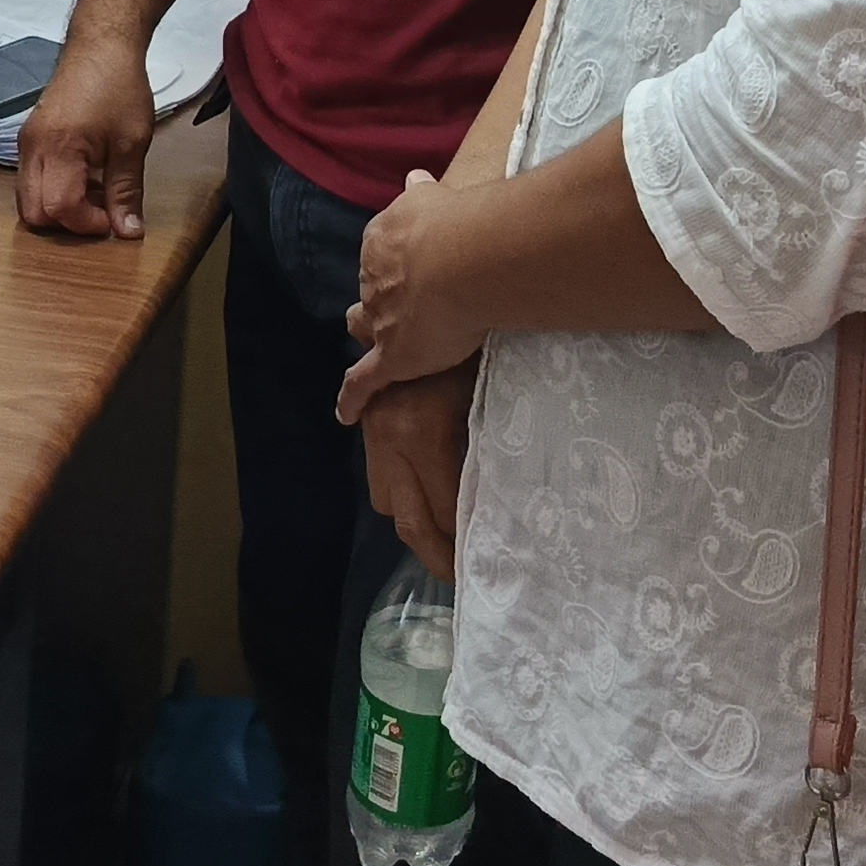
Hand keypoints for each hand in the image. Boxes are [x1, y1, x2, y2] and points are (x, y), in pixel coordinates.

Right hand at [15, 35, 154, 238]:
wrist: (101, 45)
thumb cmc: (118, 85)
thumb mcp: (132, 142)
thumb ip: (126, 191)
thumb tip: (127, 232)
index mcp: (57, 147)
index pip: (58, 208)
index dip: (87, 224)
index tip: (113, 219)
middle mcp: (32, 147)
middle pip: (33, 212)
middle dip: (67, 223)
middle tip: (101, 212)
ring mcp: (27, 143)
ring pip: (28, 198)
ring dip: (59, 208)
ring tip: (95, 192)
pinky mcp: (30, 138)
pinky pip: (31, 179)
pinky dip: (54, 190)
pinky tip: (85, 177)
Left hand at [335, 171, 487, 423]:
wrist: (459, 258)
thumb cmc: (453, 222)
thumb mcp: (430, 196)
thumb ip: (419, 191)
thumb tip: (413, 176)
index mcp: (380, 242)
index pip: (382, 257)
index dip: (396, 265)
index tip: (412, 268)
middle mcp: (373, 281)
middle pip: (371, 294)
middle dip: (382, 299)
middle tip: (404, 304)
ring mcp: (380, 321)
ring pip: (367, 330)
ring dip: (371, 334)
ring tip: (378, 343)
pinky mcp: (393, 357)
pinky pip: (365, 381)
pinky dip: (353, 397)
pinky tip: (345, 414)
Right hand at [362, 360, 476, 580]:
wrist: (438, 290)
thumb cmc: (478, 344)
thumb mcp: (487, 398)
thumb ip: (483, 451)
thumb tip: (496, 505)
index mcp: (422, 435)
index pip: (445, 511)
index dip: (465, 542)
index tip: (486, 563)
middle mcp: (390, 439)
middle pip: (407, 522)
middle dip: (435, 555)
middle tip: (461, 575)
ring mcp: (375, 430)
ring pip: (385, 502)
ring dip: (413, 522)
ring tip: (446, 535)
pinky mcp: (370, 420)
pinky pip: (378, 474)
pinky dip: (400, 493)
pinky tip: (426, 498)